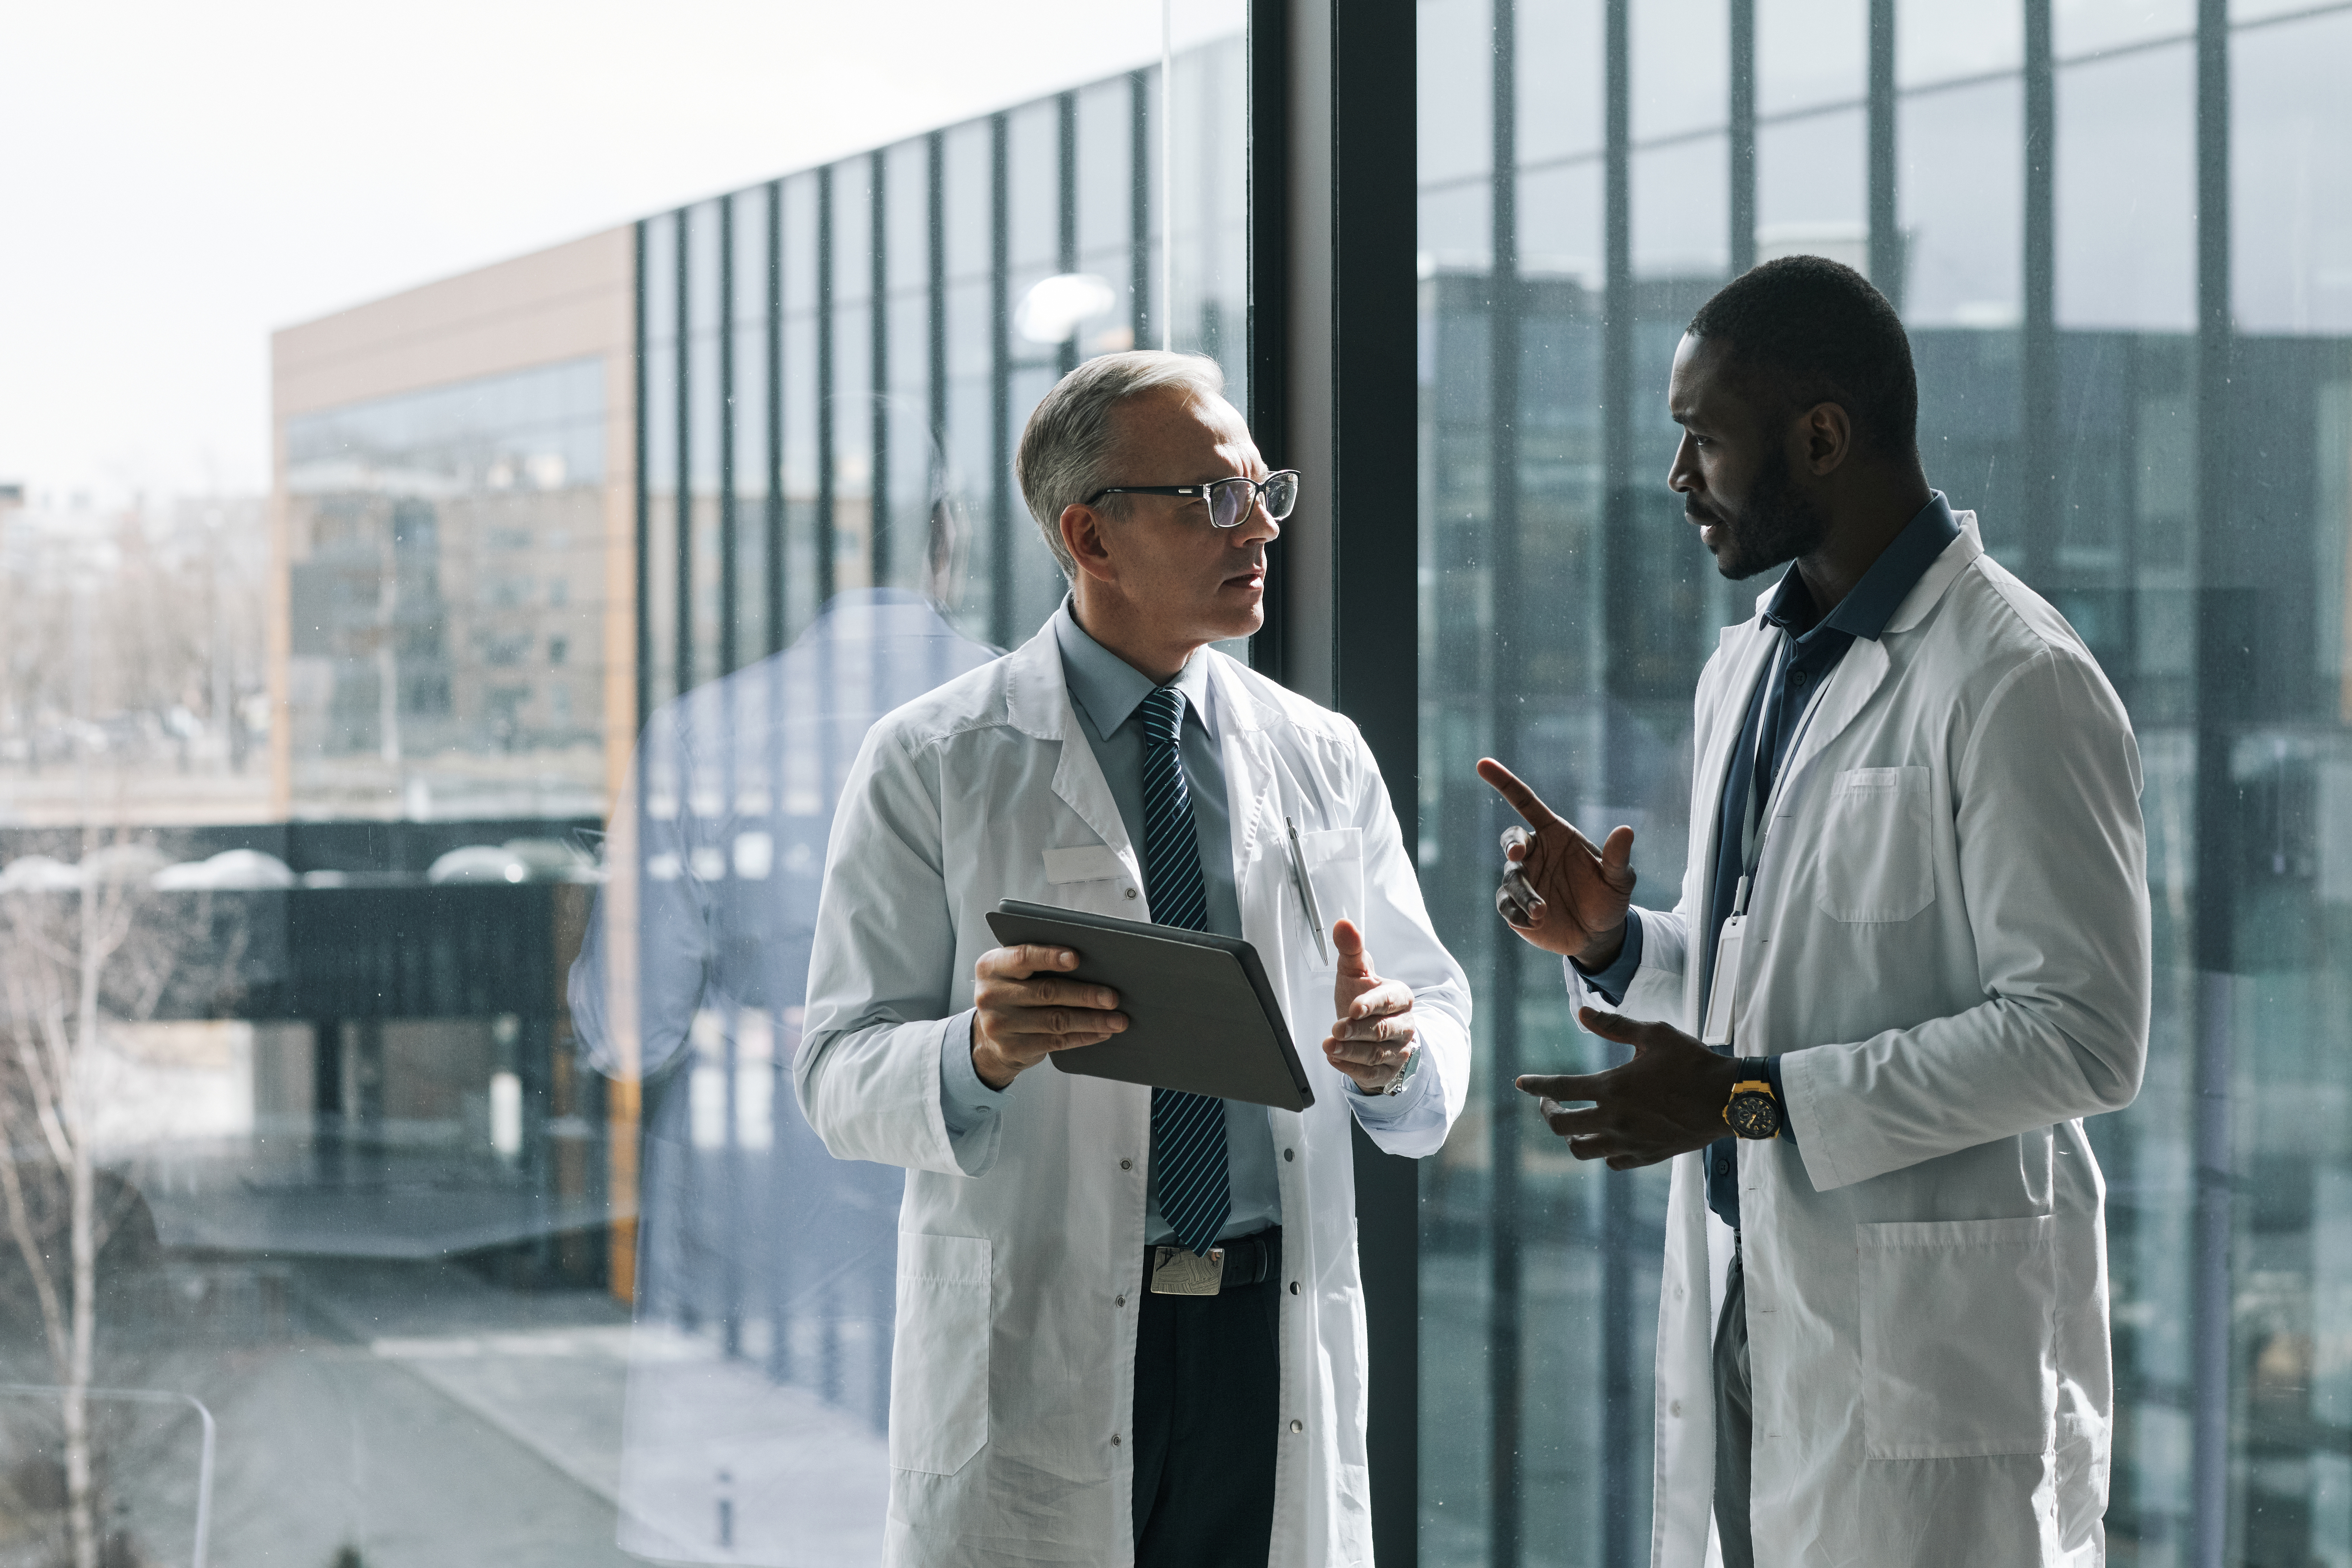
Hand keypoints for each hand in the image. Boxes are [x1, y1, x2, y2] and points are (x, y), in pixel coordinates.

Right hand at [971, 944, 1128, 1089]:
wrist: (989, 1036)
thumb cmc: (1014, 992)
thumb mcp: (1013, 973)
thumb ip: (1038, 963)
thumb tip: (1094, 963)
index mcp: (991, 966)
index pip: (1022, 957)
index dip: (1050, 957)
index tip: (1077, 958)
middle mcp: (990, 995)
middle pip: (1046, 992)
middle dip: (1084, 994)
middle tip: (1113, 997)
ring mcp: (999, 1025)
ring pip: (1055, 1020)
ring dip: (1092, 1020)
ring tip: (1118, 1019)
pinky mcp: (1012, 1049)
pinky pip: (1056, 1042)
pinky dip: (1083, 1036)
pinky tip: (1102, 1032)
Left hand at [1322, 918, 1417, 1093]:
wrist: (1369, 1033)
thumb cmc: (1361, 999)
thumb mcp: (1355, 972)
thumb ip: (1351, 949)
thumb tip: (1343, 923)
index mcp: (1400, 997)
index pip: (1390, 1000)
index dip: (1372, 1005)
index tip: (1353, 1008)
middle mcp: (1404, 1024)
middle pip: (1383, 1030)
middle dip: (1358, 1030)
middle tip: (1336, 1028)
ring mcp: (1398, 1050)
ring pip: (1376, 1054)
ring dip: (1351, 1051)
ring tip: (1330, 1046)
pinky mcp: (1388, 1072)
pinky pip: (1371, 1074)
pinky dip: (1351, 1068)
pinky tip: (1335, 1059)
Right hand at [1475, 758, 1636, 967]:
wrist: (1599, 935)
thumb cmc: (1608, 899)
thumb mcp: (1619, 879)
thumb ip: (1618, 856)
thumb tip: (1626, 830)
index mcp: (1555, 835)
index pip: (1525, 803)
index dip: (1504, 783)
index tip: (1483, 763)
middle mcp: (1534, 854)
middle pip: (1510, 840)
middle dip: (1511, 845)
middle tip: (1518, 856)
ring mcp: (1524, 880)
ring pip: (1511, 878)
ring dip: (1524, 894)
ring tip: (1542, 912)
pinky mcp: (1515, 907)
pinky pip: (1506, 905)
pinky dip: (1517, 912)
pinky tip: (1534, 922)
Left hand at [1513, 1007, 1739, 1168]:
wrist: (1728, 1100)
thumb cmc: (1693, 1063)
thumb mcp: (1654, 1034)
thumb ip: (1614, 1026)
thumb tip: (1582, 1013)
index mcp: (1613, 1087)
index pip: (1561, 1087)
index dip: (1536, 1085)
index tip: (1521, 1083)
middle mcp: (1615, 1119)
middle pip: (1562, 1125)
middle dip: (1548, 1113)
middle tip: (1549, 1103)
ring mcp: (1630, 1141)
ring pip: (1582, 1149)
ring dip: (1571, 1137)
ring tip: (1572, 1125)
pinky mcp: (1647, 1156)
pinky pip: (1612, 1162)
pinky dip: (1602, 1152)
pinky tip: (1604, 1140)